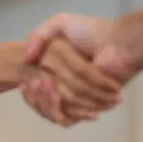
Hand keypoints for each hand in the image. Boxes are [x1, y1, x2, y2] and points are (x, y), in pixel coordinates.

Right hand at [21, 14, 135, 125]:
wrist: (117, 44)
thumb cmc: (91, 32)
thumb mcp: (59, 23)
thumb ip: (38, 36)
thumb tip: (26, 59)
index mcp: (56, 72)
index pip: (34, 90)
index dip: (28, 90)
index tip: (25, 83)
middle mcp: (65, 87)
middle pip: (41, 103)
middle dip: (36, 96)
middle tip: (37, 82)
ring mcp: (77, 98)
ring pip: (52, 112)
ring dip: (45, 102)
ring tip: (46, 85)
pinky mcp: (88, 107)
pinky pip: (68, 118)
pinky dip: (58, 110)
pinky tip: (55, 95)